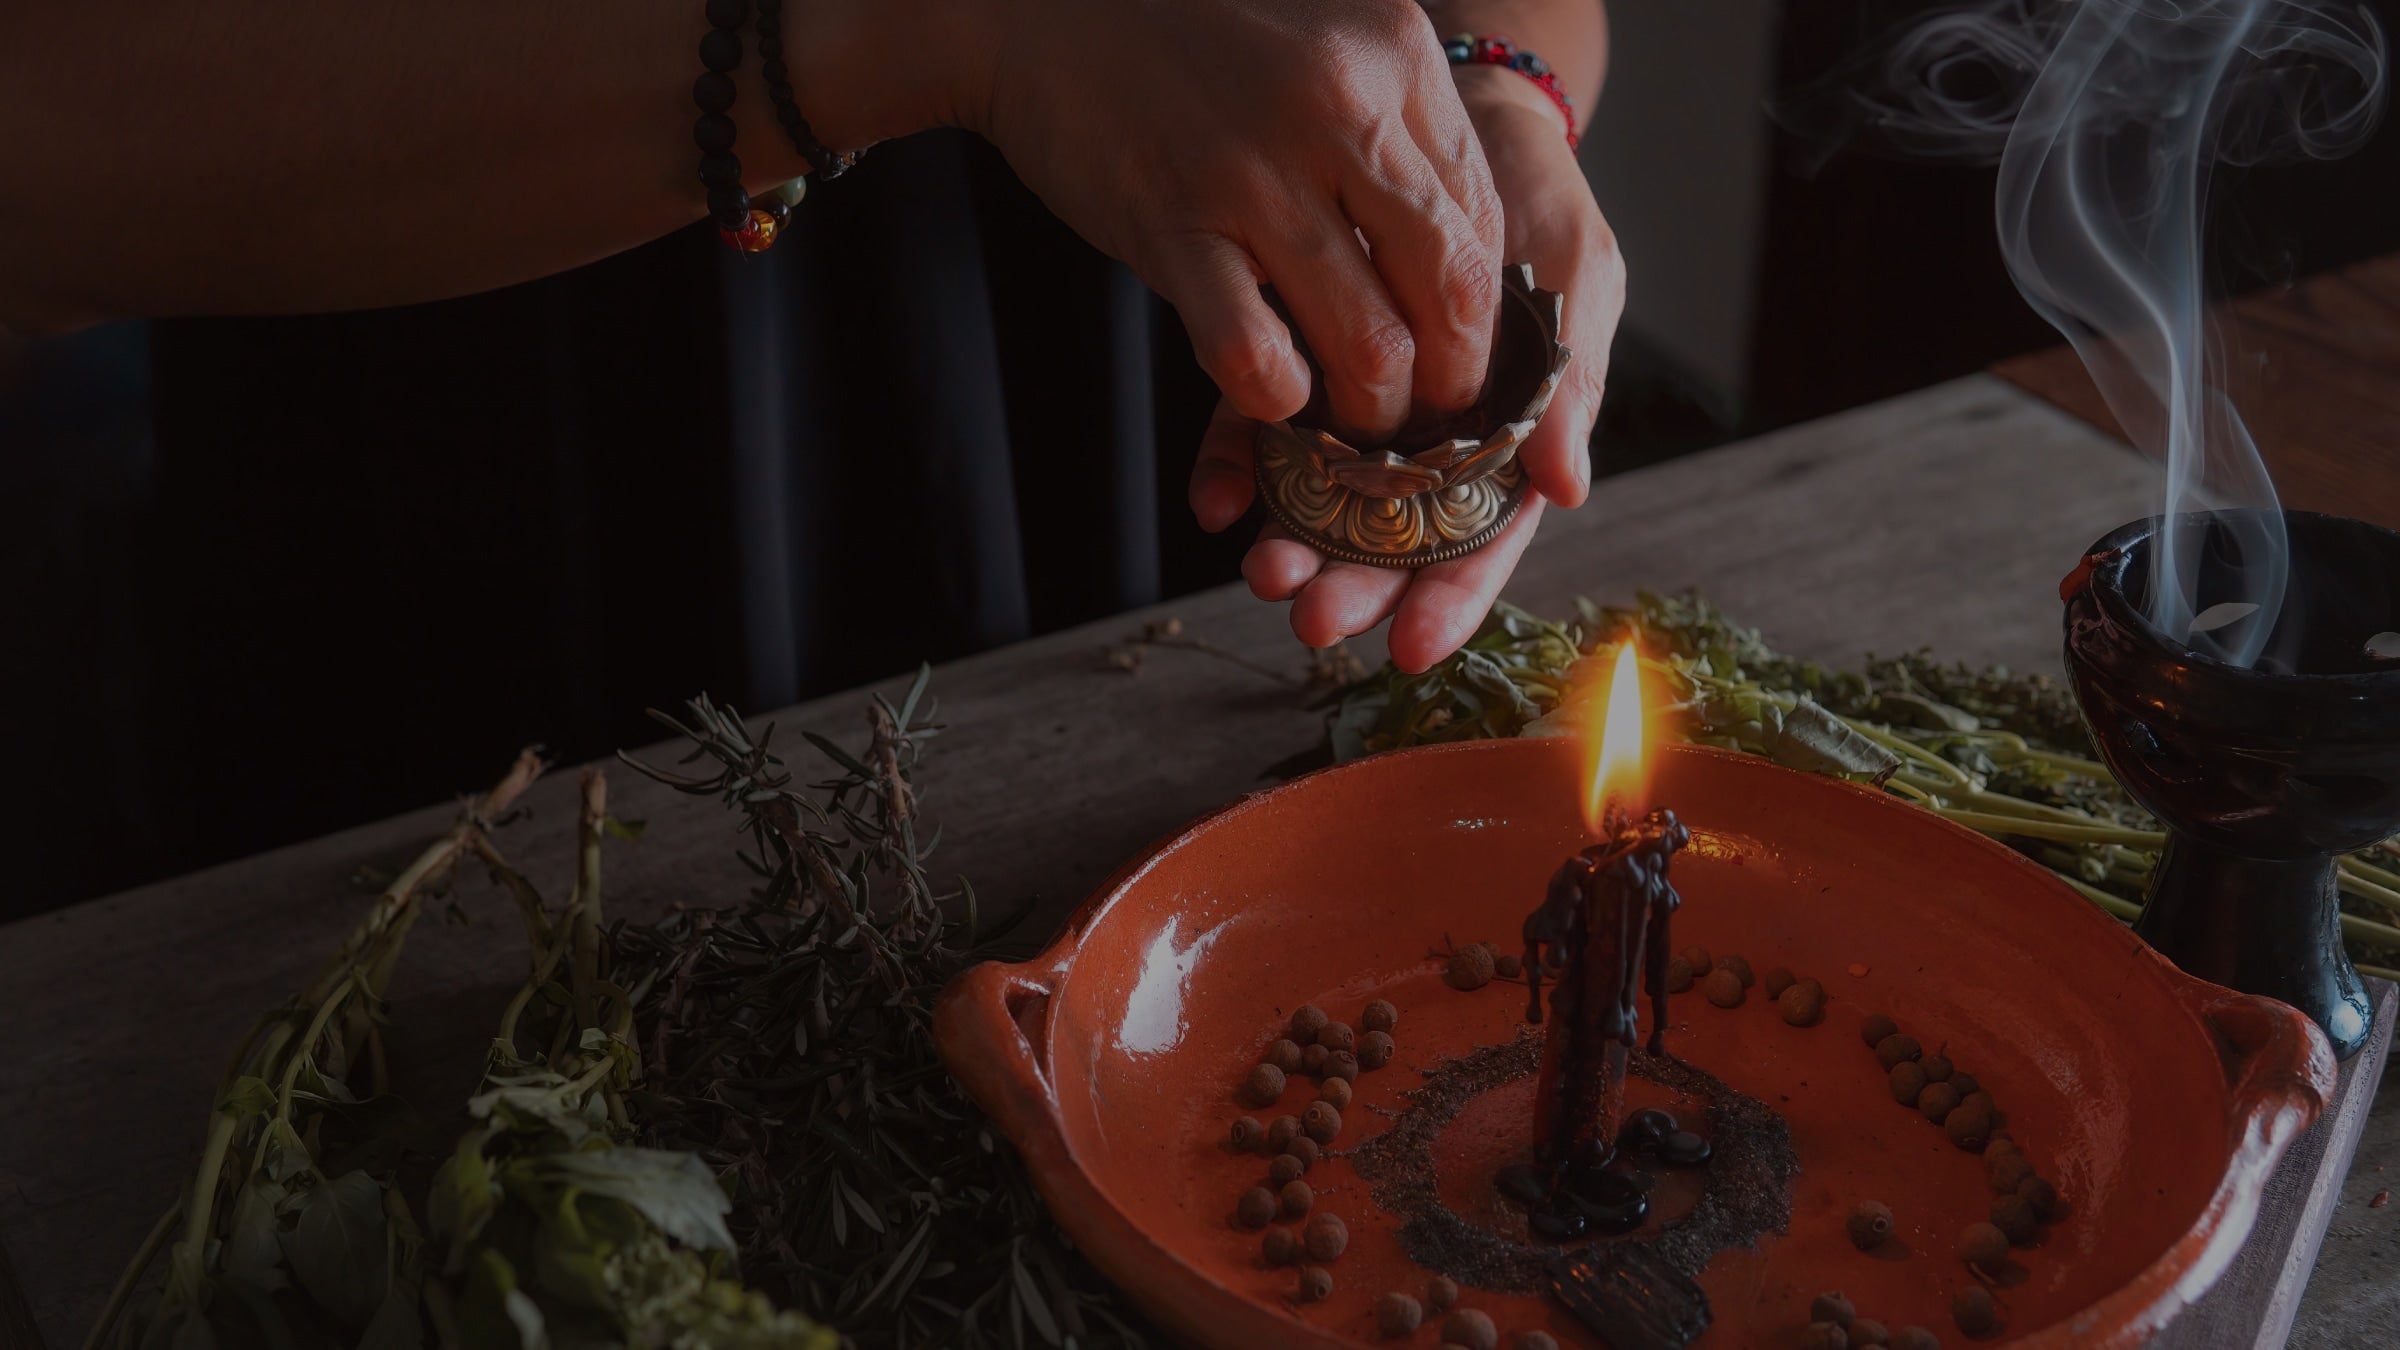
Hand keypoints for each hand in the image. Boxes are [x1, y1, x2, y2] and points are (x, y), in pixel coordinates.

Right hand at [961, 0, 1507, 435]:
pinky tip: (1273, 396)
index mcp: (1396, 58)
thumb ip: (1392, 133)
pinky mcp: (1172, 226)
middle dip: (1450, 379)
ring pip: (1368, 342)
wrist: (1040, 8)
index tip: (1462, 358)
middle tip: (1425, 414)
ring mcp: (1254, 171)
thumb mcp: (1323, 49)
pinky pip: (1254, 354)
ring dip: (1369, 412)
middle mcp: (1339, 108)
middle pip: (1448, 289)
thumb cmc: (1191, 41)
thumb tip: (1458, 259)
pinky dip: (1277, 398)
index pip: (1485, 221)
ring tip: (1354, 425)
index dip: (1484, 315)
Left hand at [1188, 64, 1625, 671]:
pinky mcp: (1295, 359)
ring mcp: (1354, 406)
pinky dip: (1235, 469)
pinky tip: (1214, 499)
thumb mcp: (1577, 280)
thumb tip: (1568, 489)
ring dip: (1289, 540)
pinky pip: (1259, 428)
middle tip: (1309, 617)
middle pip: (1387, 540)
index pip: (1480, 541)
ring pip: (1319, 498)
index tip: (1409, 648)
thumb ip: (1570, 384)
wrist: (1466, 114)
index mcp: (1504, 439)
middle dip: (1350, 585)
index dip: (1449, 600)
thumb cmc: (1540, 202)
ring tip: (1258, 568)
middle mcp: (1424, 440)